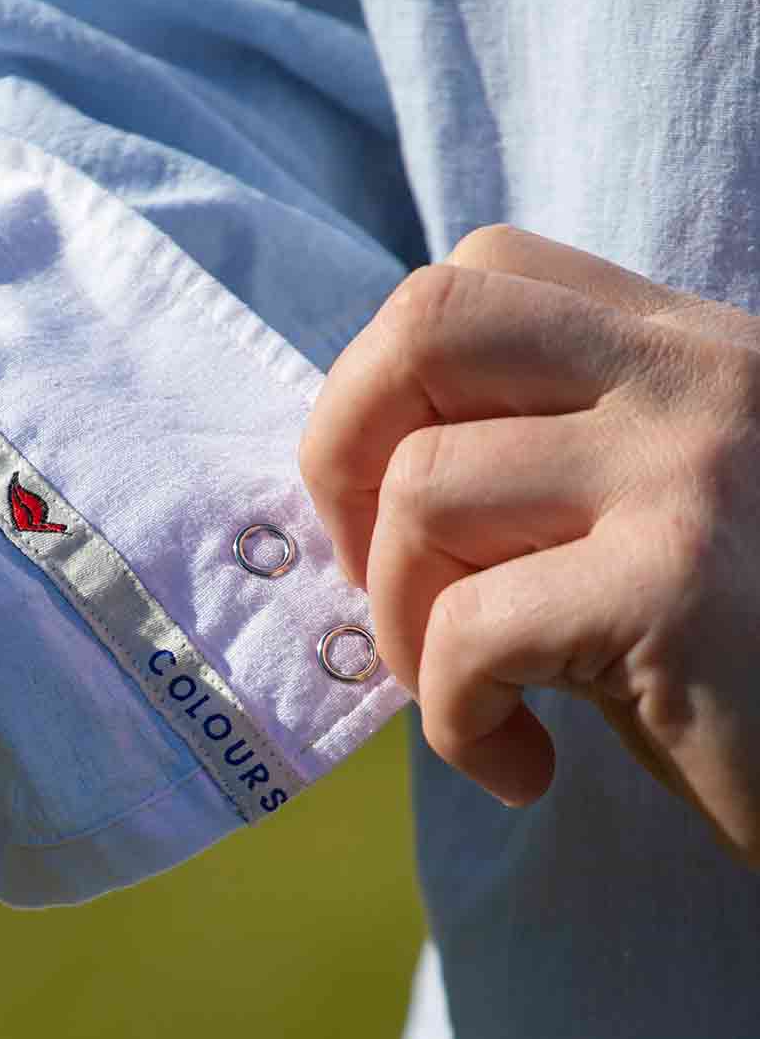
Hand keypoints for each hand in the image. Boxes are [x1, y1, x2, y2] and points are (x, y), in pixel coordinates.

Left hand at [298, 225, 759, 862]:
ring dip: (402, 624)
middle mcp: (700, 375)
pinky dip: (456, 723)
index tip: (391, 499)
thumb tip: (354, 469)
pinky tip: (520, 765)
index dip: (385, 384)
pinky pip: (467, 632)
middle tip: (376, 577)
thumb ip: (553, 457)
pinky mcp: (680, 591)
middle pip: (424, 324)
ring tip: (474, 698)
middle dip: (339, 456)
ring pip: (422, 491)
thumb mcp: (666, 513)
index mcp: (688, 347)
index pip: (478, 273)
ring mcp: (696, 471)